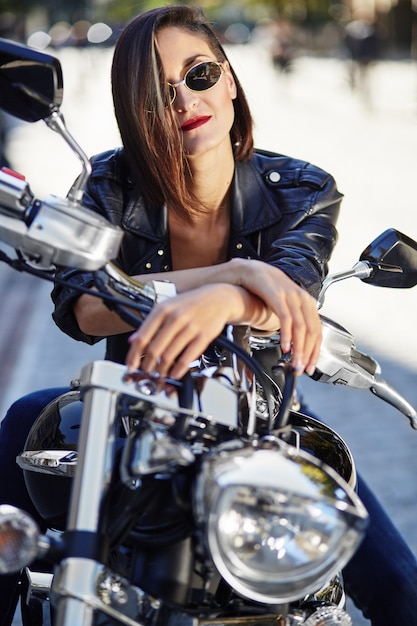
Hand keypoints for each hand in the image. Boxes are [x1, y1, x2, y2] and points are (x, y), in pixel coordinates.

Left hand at [126, 284, 238, 378]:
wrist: (218, 298)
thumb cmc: (191, 303)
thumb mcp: (167, 307)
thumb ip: (150, 324)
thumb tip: (133, 340)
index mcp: (162, 310)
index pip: (142, 337)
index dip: (134, 355)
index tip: (131, 366)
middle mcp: (175, 318)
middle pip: (154, 350)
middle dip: (148, 366)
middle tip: (146, 372)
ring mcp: (190, 328)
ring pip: (169, 356)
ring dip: (162, 370)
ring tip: (160, 375)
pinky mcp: (203, 336)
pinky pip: (187, 358)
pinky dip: (178, 370)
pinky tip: (175, 374)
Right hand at [235, 259, 321, 374]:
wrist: (249, 271)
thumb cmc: (266, 289)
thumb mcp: (285, 305)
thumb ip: (294, 320)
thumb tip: (297, 341)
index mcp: (306, 302)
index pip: (317, 331)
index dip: (314, 351)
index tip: (310, 365)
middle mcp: (302, 299)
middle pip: (312, 331)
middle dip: (308, 353)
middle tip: (302, 367)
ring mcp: (290, 297)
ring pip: (301, 327)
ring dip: (299, 348)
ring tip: (294, 362)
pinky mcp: (277, 296)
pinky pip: (286, 319)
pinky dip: (287, 335)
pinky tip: (285, 346)